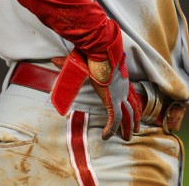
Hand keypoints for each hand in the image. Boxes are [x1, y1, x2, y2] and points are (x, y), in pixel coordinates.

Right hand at [51, 21, 140, 140]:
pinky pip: (114, 119)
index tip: (133, 110)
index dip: (132, 102)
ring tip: (127, 137)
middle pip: (133, 105)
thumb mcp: (83, 61)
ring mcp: (118, 95)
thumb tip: (53, 60)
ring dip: (128, 127)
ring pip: (127, 115)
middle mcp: (123, 88)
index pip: (130, 92)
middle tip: (135, 130)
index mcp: (120, 78)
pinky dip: (111, 129)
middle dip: (135, 119)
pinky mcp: (111, 100)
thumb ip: (69, 63)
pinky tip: (106, 136)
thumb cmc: (93, 53)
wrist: (100, 51)